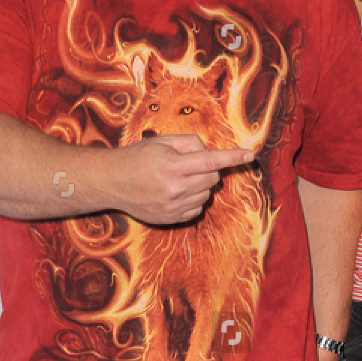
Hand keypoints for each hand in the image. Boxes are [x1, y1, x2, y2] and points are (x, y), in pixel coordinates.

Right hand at [108, 134, 253, 224]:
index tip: (250, 155)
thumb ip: (189, 143)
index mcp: (172, 165)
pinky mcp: (170, 219)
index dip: (233, 158)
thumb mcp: (161, 141)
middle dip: (210, 169)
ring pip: (206, 195)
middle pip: (212, 179)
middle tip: (192, 164)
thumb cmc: (137, 157)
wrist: (111, 182)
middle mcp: (174, 188)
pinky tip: (177, 193)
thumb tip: (210, 152)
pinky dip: (194, 200)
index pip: (212, 161)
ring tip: (180, 178)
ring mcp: (173, 207)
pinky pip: (197, 210)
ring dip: (201, 185)